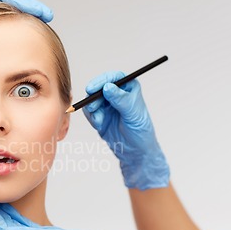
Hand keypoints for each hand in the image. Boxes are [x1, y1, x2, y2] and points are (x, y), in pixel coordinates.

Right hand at [83, 72, 169, 189]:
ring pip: (91, 100)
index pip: (114, 77)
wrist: (135, 152)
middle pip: (99, 87)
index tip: (92, 88)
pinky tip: (99, 125)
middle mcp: (117, 94)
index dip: (101, 80)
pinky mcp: (100, 115)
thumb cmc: (141, 131)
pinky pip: (89, 112)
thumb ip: (121, 100)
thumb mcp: (133, 114)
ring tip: (99, 120)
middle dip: (93, 97)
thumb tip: (108, 87)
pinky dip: (92, 118)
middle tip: (91, 107)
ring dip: (92, 109)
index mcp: (129, 88)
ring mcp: (107, 105)